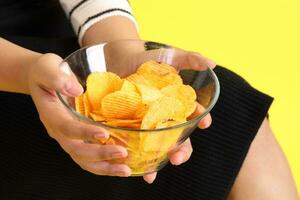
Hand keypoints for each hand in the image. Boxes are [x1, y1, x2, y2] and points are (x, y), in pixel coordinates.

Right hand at [27, 53, 130, 176]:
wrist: (40, 78)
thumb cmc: (44, 72)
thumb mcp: (47, 69)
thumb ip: (58, 79)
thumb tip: (77, 89)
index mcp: (51, 115)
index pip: (67, 128)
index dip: (84, 134)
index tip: (104, 134)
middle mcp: (58, 130)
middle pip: (77, 150)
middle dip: (100, 155)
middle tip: (123, 153)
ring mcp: (67, 136)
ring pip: (83, 159)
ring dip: (104, 167)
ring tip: (125, 170)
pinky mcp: (77, 137)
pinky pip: (89, 156)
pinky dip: (104, 163)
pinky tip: (120, 164)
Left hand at [103, 43, 214, 183]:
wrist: (120, 59)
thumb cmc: (148, 58)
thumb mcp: (171, 56)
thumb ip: (191, 58)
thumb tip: (212, 64)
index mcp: (178, 103)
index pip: (193, 114)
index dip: (201, 119)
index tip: (204, 122)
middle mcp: (166, 116)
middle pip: (178, 137)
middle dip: (181, 149)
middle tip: (177, 158)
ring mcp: (149, 122)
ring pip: (158, 146)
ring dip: (158, 161)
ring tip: (154, 173)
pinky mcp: (132, 125)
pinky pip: (137, 143)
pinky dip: (138, 158)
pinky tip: (139, 170)